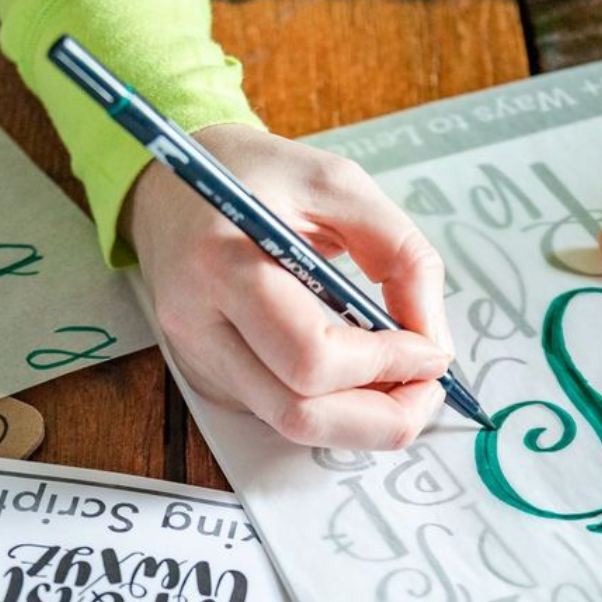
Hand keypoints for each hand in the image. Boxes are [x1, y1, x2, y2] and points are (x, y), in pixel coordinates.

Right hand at [124, 124, 452, 449]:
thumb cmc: (255, 176)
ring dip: (362, 420)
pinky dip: (332, 406)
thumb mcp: (339, 185)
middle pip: (299, 413)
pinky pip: (279, 412)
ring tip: (402, 383)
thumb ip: (401, 255)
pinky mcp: (208, 379)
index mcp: (223, 264)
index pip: (311, 356)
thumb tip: (433, 341)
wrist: (168, 186)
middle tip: (428, 388)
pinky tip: (357, 372)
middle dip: (382, 415)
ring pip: (291, 425)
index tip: (432, 352)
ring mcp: (198, 360)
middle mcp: (198, 325)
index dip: (386, 365)